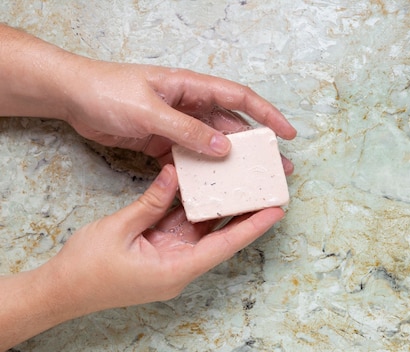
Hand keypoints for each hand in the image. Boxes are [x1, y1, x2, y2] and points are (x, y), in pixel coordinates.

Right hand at [47, 165, 282, 311]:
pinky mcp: (160, 251)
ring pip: (202, 230)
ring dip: (220, 209)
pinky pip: (182, 227)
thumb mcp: (120, 229)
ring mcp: (170, 259)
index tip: (276, 211)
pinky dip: (192, 209)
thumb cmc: (86, 269)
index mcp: (176, 269)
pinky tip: (204, 188)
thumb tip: (175, 176)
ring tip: (243, 185)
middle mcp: (180, 266)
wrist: (60, 290)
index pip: (224, 245)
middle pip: (220, 237)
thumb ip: (151, 202)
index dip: (252, 227)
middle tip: (267, 191)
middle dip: (244, 214)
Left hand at [63, 59, 296, 162]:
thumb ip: (186, 130)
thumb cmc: (107, 91)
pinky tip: (213, 187)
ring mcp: (177, 124)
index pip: (239, 98)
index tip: (286, 134)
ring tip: (251, 182)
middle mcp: (189, 105)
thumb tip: (223, 148)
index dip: (266, 115)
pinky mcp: (163, 142)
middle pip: (232, 126)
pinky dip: (202, 172)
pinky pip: (189, 158)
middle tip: (277, 167)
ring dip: (232, 163)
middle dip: (256, 146)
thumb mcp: (149, 110)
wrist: (72, 98)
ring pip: (213, 145)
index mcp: (191, 87)